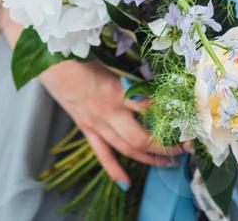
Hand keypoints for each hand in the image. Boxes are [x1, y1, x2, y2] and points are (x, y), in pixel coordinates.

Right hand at [39, 60, 180, 187]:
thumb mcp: (112, 61)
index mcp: (117, 90)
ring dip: (148, 159)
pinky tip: (126, 183)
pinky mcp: (86, 128)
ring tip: (168, 163)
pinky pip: (101, 154)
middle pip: (140, 139)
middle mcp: (108, 112)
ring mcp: (96, 123)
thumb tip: (157, 82)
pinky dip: (113, 170)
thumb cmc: (82, 53)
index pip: (150, 107)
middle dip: (164, 147)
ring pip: (125, 149)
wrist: (49, 60)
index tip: (188, 118)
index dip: (171, 114)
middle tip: (183, 148)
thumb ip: (132, 75)